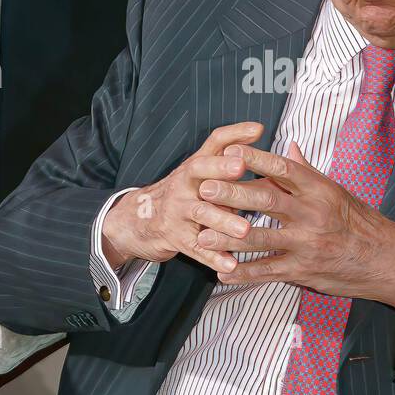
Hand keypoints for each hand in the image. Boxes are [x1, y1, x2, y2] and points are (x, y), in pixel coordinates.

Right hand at [100, 122, 261, 274]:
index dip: (234, 134)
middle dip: (220, 168)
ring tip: (245, 230)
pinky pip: (196, 248)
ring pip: (201, 213)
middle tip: (241, 169)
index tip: (257, 130)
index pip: (213, 143)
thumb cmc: (182, 193)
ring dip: (223, 220)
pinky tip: (231, 265)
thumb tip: (258, 128)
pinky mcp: (175, 237)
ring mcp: (178, 210)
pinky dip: (213, 258)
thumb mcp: (200, 171)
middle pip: (199, 171)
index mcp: (195, 166)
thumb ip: (226, 153)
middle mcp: (184, 183)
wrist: (136, 220)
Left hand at [196, 142, 394, 321]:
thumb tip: (289, 147)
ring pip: (260, 239)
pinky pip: (267, 272)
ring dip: (226, 238)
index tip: (228, 151)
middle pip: (265, 201)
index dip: (254, 159)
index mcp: (319, 189)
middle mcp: (311, 214)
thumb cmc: (359, 222)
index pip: (282, 169)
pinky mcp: (303, 270)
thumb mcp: (336, 191)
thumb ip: (307, 172)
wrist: (386, 261)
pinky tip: (221, 272)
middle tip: (203, 189)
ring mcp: (306, 244)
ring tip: (200, 235)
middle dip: (232, 195)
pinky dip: (242, 273)